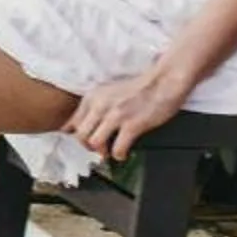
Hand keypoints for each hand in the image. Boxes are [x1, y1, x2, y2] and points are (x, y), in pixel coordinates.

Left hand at [64, 66, 188, 161]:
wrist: (164, 81)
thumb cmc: (139, 88)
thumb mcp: (108, 93)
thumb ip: (93, 107)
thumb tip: (76, 125)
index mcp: (93, 97)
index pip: (72, 123)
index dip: (77, 136)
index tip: (84, 142)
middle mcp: (100, 105)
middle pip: (80, 135)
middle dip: (87, 146)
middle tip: (98, 149)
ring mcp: (115, 115)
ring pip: (94, 143)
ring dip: (102, 152)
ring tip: (110, 151)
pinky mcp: (131, 124)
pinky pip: (117, 148)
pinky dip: (119, 155)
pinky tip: (123, 153)